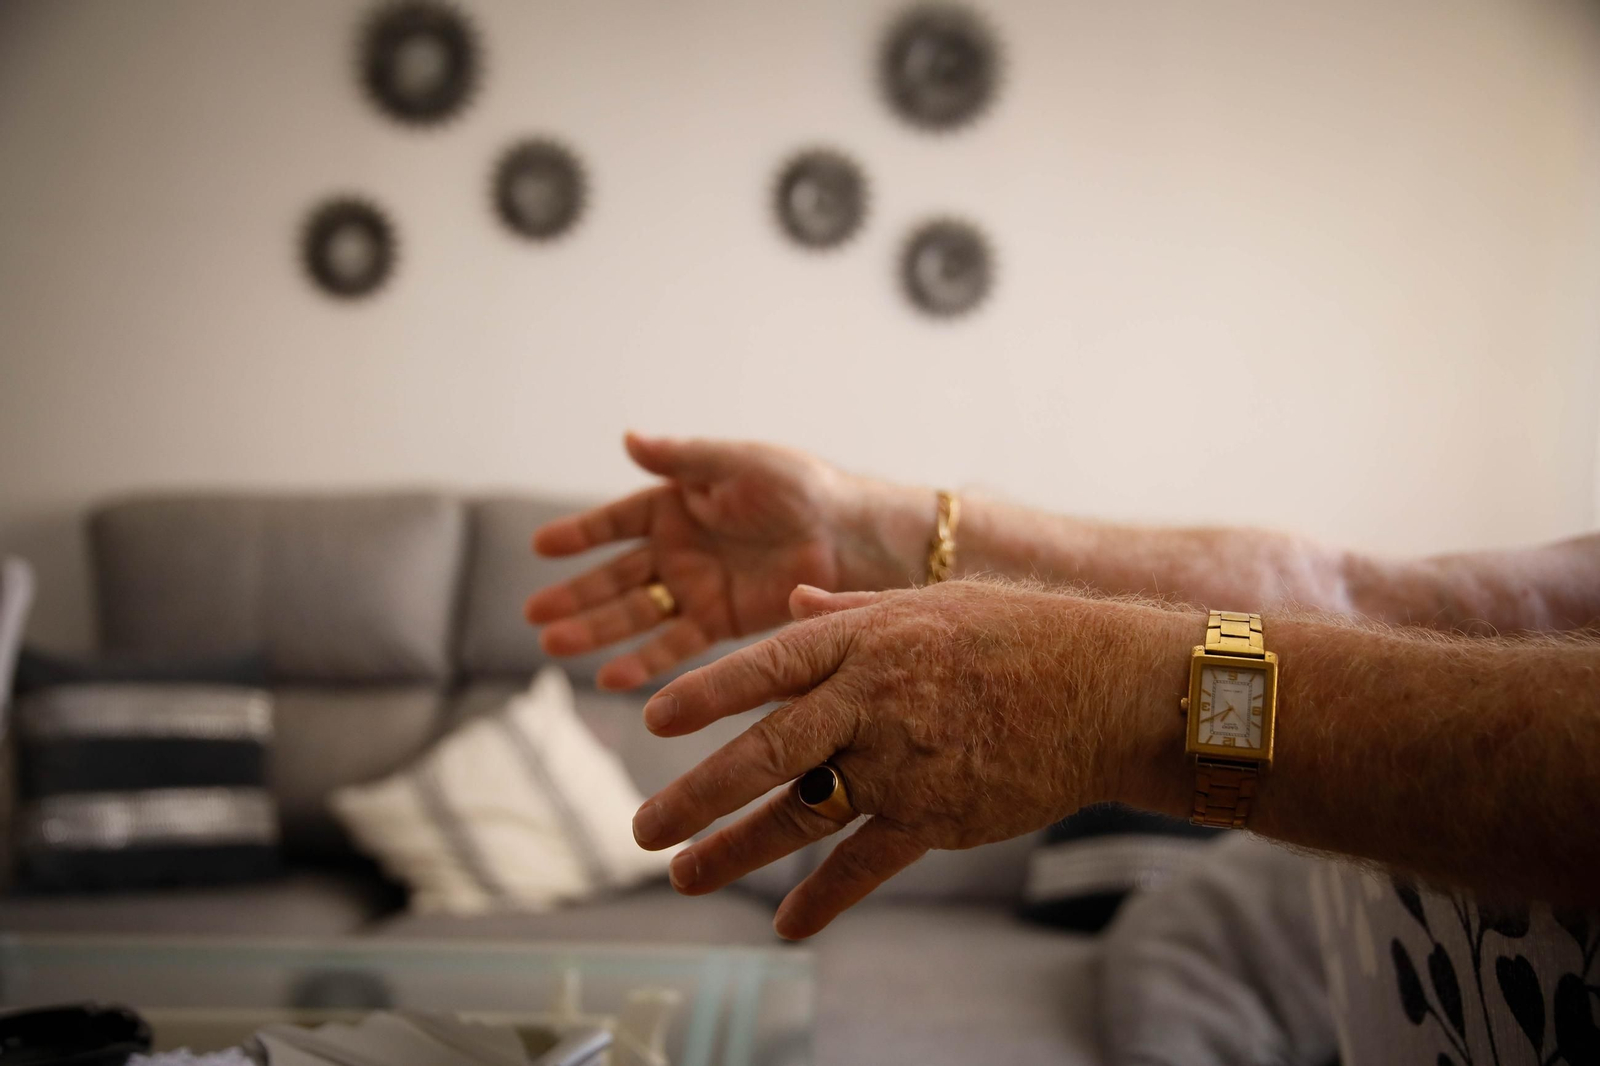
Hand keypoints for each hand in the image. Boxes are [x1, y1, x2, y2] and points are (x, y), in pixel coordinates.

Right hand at [525, 433, 927, 689]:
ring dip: (595, 630)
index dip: (580, 534)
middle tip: (534, 614)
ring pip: (635, 613)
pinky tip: (611, 677)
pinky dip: (644, 661)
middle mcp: (679, 547)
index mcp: (677, 502)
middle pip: (616, 575)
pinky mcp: (720, 622)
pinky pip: (674, 644)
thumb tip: (627, 439)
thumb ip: (682, 459)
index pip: (616, 521)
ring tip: (553, 646)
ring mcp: (696, 586)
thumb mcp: (736, 464)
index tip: (540, 547)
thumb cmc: (799, 487)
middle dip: (575, 595)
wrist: (852, 535)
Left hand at [629, 580, 1191, 937]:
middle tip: (642, 828)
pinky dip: (823, 898)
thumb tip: (795, 606)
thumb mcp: (931, 603)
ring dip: (736, 849)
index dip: (704, 694)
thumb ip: (853, 614)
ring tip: (684, 874)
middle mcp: (871, 703)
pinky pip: (865, 864)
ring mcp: (901, 764)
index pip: (765, 666)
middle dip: (696, 794)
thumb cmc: (1022, 633)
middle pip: (765, 752)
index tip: (650, 720)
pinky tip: (789, 923)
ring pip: (800, 814)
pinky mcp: (935, 816)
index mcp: (864, 642)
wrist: (1106, 688)